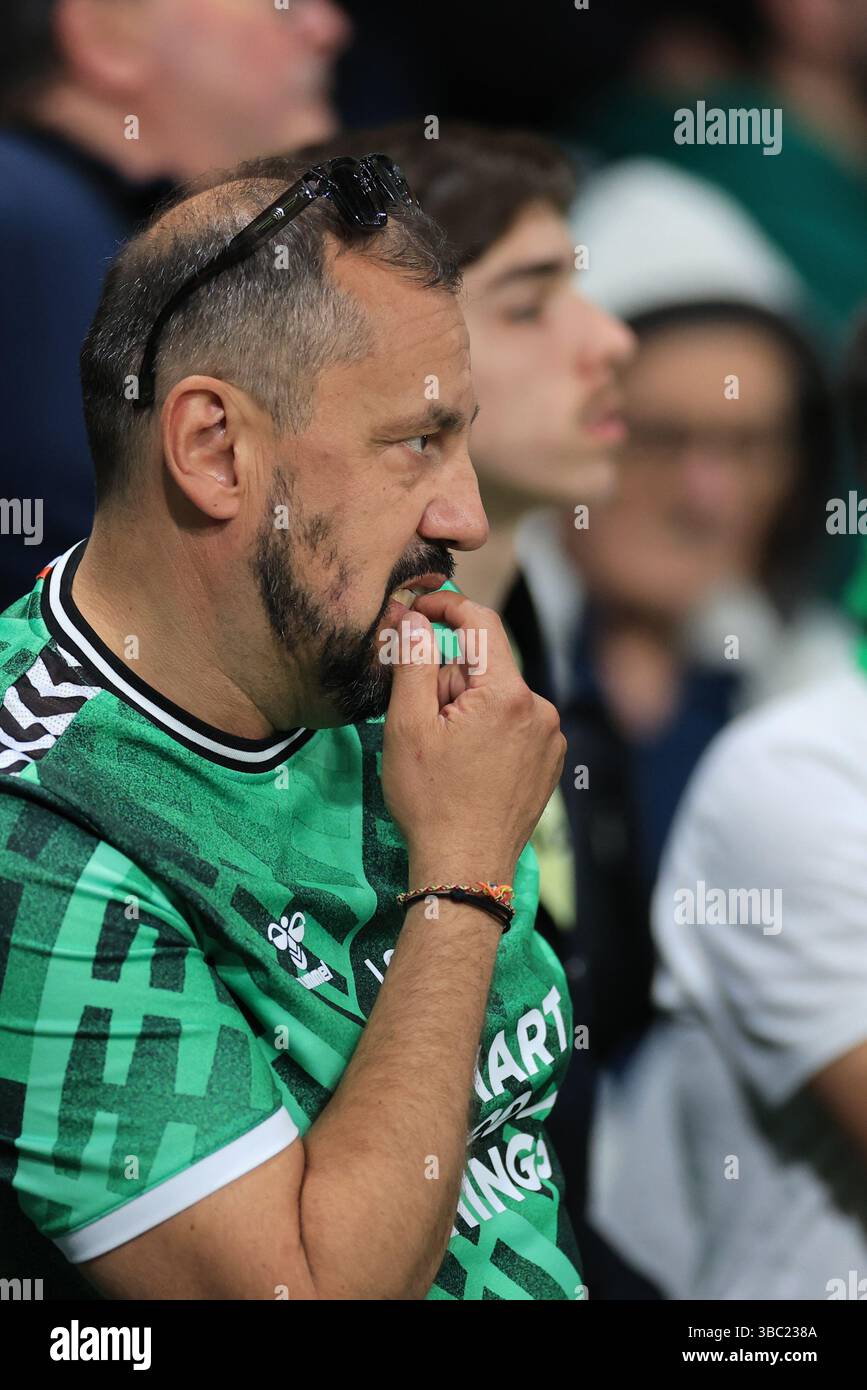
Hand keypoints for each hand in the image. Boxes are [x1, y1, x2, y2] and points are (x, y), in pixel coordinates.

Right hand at [382, 591, 565, 885]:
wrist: (466, 867)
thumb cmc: (432, 801)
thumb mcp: (408, 726)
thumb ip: (412, 663)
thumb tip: (412, 619)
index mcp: (508, 694)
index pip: (481, 623)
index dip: (445, 608)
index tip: (416, 611)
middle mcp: (540, 709)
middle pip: (486, 665)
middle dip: (448, 677)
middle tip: (420, 718)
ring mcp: (550, 737)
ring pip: (498, 695)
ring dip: (466, 705)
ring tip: (444, 750)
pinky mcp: (550, 761)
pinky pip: (514, 723)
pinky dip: (488, 729)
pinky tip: (468, 764)